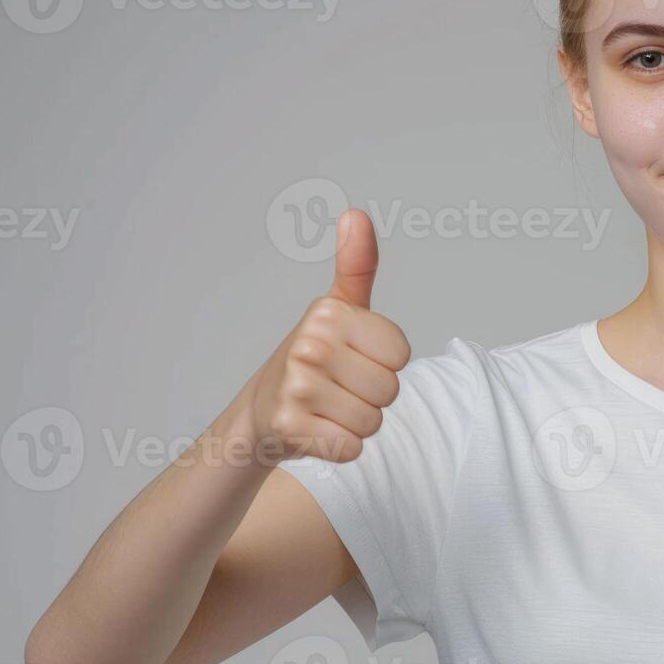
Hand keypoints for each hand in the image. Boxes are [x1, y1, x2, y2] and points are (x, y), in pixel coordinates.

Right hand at [249, 209, 410, 461]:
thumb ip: (357, 265)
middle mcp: (309, 345)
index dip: (385, 363)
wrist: (262, 411)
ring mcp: (296, 387)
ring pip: (373, 422)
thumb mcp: (339, 308)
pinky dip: (341, 447)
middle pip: (390, 390)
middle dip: (372, 397)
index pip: (401, 354)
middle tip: (339, 387)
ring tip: (328, 407)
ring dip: (356, 423)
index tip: (355, 358)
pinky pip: (352, 448)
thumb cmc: (315, 357)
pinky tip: (318, 430)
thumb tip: (356, 214)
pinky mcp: (291, 428)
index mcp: (328, 314)